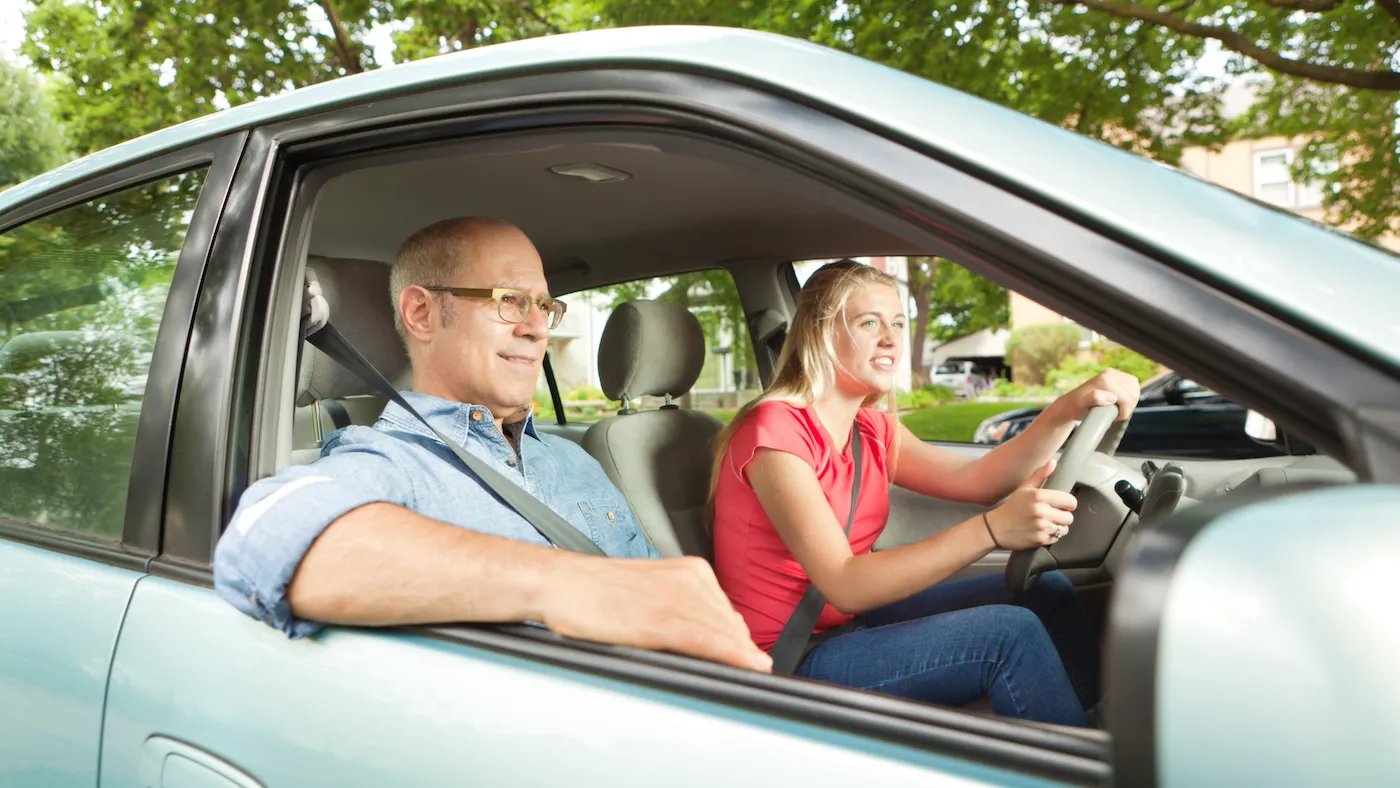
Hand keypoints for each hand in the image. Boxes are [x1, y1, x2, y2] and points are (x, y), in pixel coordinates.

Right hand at [540, 555, 772, 672]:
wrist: (561, 583)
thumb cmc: (596, 592)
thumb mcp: (652, 592)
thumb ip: (683, 608)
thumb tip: (709, 638)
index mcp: (690, 571)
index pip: (729, 614)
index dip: (740, 643)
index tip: (750, 661)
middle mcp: (690, 579)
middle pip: (733, 626)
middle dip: (741, 652)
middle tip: (747, 674)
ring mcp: (678, 598)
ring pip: (726, 634)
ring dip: (740, 658)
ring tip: (747, 676)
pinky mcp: (662, 619)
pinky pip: (708, 640)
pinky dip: (731, 655)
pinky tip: (746, 666)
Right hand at [986, 470, 1075, 549]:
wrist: (996, 528)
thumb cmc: (1011, 508)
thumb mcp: (1024, 488)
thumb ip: (1040, 475)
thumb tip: (1053, 462)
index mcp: (1038, 496)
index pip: (1070, 501)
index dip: (1068, 504)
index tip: (1061, 505)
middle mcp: (1040, 511)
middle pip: (1069, 517)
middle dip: (1062, 517)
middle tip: (1050, 515)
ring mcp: (1040, 527)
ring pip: (1064, 529)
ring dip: (1057, 527)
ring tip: (1044, 523)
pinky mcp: (1040, 539)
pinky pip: (1056, 538)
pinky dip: (1050, 536)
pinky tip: (1040, 531)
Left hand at [1053, 368, 1140, 422]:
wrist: (1071, 403)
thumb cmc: (1076, 407)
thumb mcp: (1081, 405)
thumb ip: (1094, 399)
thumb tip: (1112, 397)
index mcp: (1105, 379)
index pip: (1127, 398)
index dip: (1123, 412)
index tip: (1112, 418)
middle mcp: (1110, 373)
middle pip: (1133, 394)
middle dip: (1127, 408)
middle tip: (1114, 414)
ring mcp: (1115, 373)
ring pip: (1135, 390)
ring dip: (1129, 403)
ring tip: (1116, 408)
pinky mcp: (1118, 376)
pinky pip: (1134, 387)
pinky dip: (1130, 397)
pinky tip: (1120, 402)